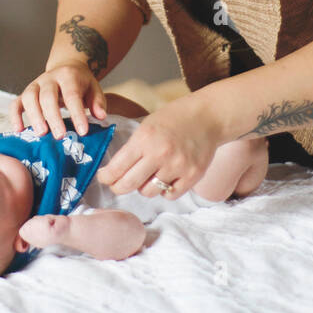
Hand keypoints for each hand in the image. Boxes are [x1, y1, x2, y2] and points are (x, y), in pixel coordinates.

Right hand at [10, 59, 106, 138]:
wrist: (66, 68)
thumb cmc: (81, 83)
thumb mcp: (94, 88)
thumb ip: (98, 102)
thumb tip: (101, 116)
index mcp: (68, 76)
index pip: (72, 95)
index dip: (77, 113)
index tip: (83, 131)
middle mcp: (49, 78)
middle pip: (48, 96)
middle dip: (53, 117)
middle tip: (60, 136)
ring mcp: (35, 85)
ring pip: (30, 98)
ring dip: (34, 116)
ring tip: (41, 133)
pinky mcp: (25, 93)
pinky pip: (15, 103)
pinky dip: (14, 116)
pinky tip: (18, 130)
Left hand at [96, 93, 222, 199]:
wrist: (208, 117)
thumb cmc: (174, 119)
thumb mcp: (147, 126)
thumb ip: (132, 147)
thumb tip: (114, 170)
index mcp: (145, 138)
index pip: (117, 167)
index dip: (106, 177)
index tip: (104, 178)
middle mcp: (160, 154)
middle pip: (128, 184)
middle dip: (118, 187)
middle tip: (117, 185)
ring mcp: (177, 166)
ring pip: (148, 192)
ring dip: (144, 187)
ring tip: (148, 175)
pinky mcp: (192, 176)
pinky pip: (169, 195)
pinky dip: (164, 190)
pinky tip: (166, 177)